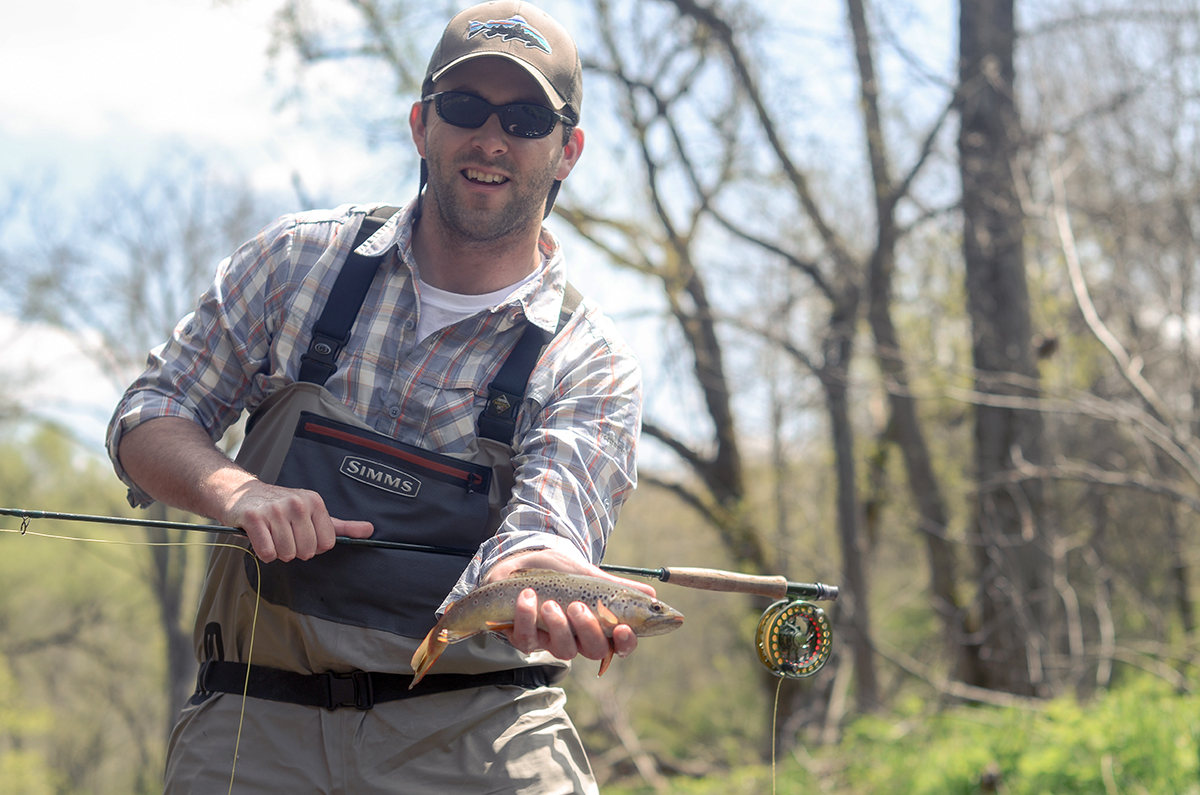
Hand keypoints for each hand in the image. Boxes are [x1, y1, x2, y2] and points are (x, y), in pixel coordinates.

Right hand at [221, 479, 373, 562]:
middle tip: (284, 535)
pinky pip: (267, 553)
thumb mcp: (313, 512)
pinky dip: (264, 553)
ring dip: (278, 552)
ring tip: (272, 535)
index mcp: (314, 501)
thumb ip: (341, 526)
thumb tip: (369, 530)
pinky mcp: (254, 518)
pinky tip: (261, 538)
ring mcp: (275, 510)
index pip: (326, 544)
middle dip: (295, 550)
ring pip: (286, 554)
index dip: (313, 546)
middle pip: (306, 551)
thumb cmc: (280, 507)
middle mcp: (297, 503)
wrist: (241, 493)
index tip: (301, 535)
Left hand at [482, 549, 655, 663]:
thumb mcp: (590, 575)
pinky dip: (526, 617)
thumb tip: (652, 595)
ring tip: (548, 602)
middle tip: (578, 606)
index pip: (620, 645)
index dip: (625, 643)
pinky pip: (527, 640)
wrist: (524, 557)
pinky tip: (526, 596)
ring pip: (563, 650)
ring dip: (557, 625)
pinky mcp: (524, 636)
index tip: (623, 628)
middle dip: (588, 630)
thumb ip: (618, 587)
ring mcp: (551, 640)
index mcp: (598, 626)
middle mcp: (578, 638)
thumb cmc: (560, 570)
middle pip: (594, 650)